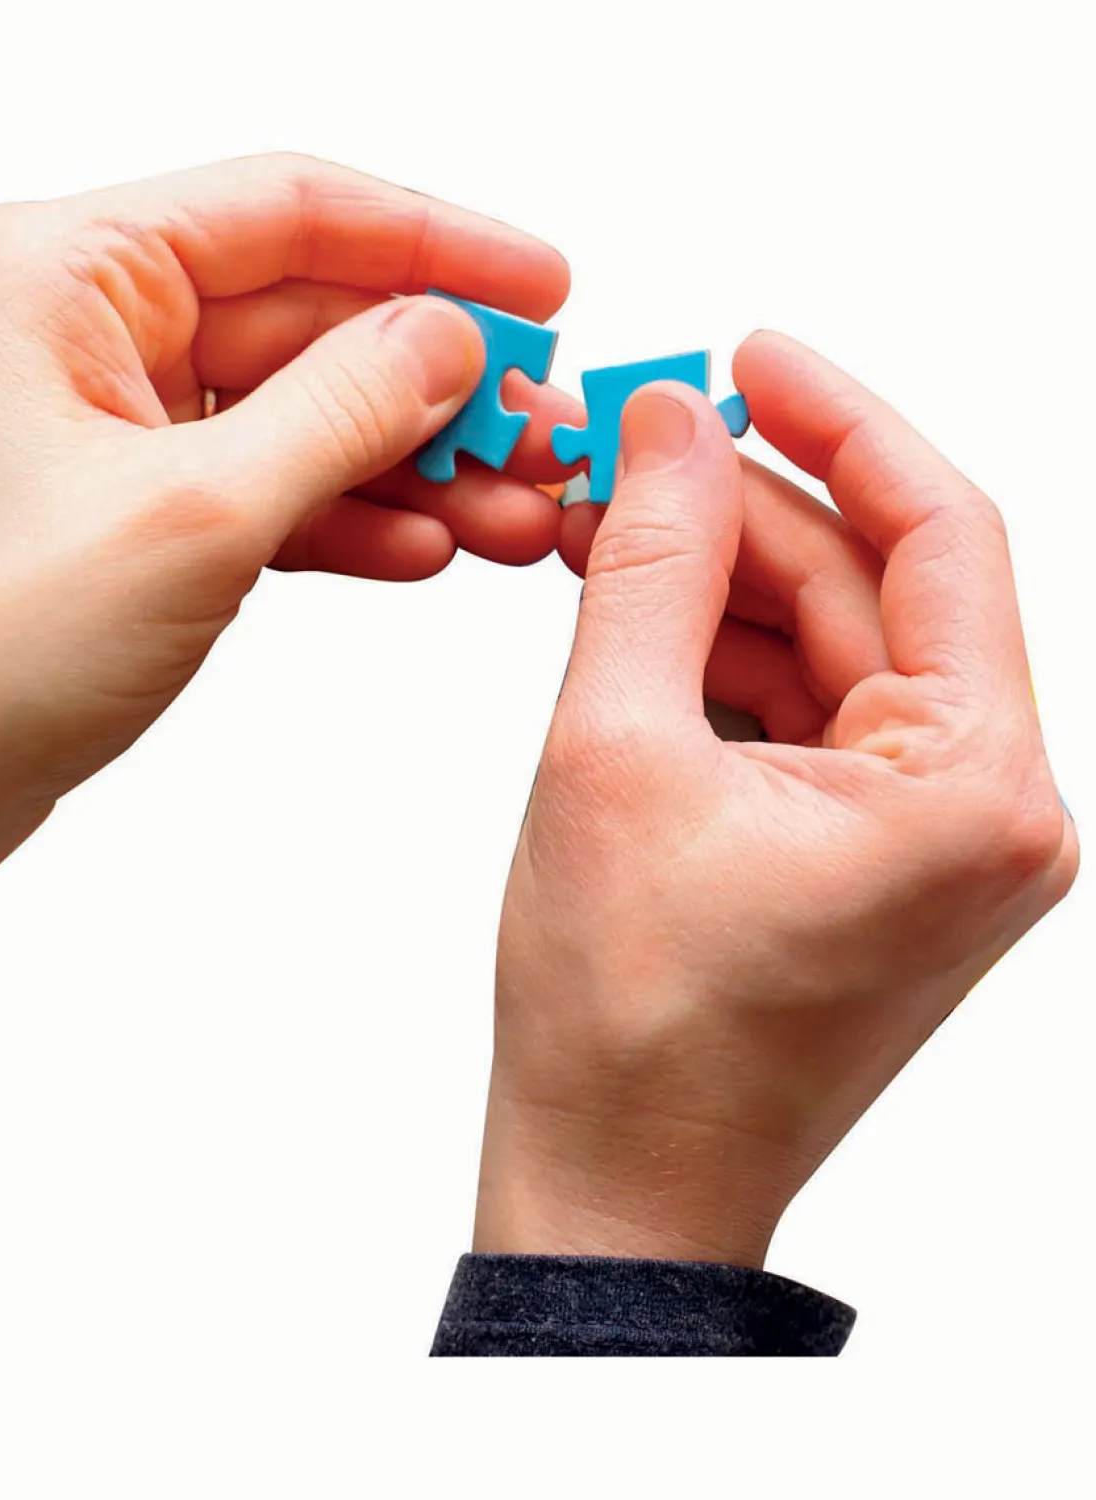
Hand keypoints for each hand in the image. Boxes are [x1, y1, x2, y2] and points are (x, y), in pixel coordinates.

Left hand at [0, 155, 570, 1128]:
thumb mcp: (196, 517)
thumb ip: (343, 408)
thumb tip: (451, 337)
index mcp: (60, 272)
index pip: (288, 208)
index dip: (435, 240)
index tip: (542, 288)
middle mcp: (77, 328)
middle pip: (304, 315)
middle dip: (435, 378)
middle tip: (545, 428)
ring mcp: (101, 425)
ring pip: (296, 411)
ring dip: (409, 460)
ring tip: (518, 508)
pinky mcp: (122, 510)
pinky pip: (262, 486)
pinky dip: (344, 516)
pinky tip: (427, 546)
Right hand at [477, 333, 1077, 1266]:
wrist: (616, 1177)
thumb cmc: (625, 1024)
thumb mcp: (611, 754)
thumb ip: (647, 568)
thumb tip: (663, 430)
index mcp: (975, 790)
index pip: (938, 536)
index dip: (838, 422)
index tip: (749, 356)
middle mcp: (988, 812)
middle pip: (870, 590)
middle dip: (741, 510)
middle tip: (623, 449)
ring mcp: (934, 839)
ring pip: (829, 647)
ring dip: (718, 583)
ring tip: (600, 533)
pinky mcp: (872, 857)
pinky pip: (807, 713)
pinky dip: (722, 660)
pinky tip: (634, 622)